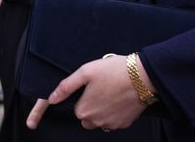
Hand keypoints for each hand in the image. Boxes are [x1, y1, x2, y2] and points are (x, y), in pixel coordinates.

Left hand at [27, 54, 148, 131]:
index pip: (77, 108)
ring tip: (113, 91)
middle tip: (103, 87)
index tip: (94, 85)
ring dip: (104, 110)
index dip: (84, 95)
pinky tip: (122, 98)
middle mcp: (96, 122)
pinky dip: (116, 112)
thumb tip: (51, 99)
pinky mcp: (124, 123)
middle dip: (93, 105)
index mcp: (84, 110)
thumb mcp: (86, 72)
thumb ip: (66, 86)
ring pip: (101, 119)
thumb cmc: (114, 71)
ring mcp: (111, 124)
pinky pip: (115, 120)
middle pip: (88, 117)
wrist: (143, 76)